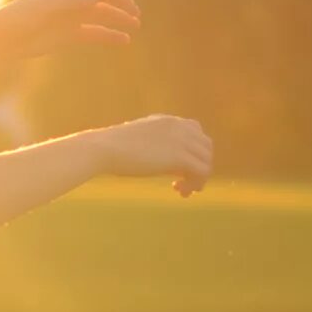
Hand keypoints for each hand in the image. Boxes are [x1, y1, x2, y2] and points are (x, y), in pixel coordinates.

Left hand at [0, 0, 139, 59]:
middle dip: (120, 3)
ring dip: (118, 19)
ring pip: (100, 15)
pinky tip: (123, 40)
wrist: (5, 40)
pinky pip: (93, 33)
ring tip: (135, 25)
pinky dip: (108, 35)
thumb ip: (72, 2)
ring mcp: (70, 17)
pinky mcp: (69, 34)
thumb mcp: (47, 8)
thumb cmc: (21, 18)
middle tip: (136, 13)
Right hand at [88, 113, 213, 196]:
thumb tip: (156, 158)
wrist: (105, 148)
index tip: (179, 167)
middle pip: (206, 147)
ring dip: (197, 178)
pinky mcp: (180, 157)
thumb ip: (152, 143)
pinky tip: (180, 191)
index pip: (195, 132)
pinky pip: (202, 172)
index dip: (192, 152)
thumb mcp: (137, 139)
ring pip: (206, 161)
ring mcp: (181, 140)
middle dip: (198, 166)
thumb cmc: (111, 147)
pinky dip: (195, 184)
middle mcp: (179, 126)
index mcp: (168, 121)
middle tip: (184, 183)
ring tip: (182, 190)